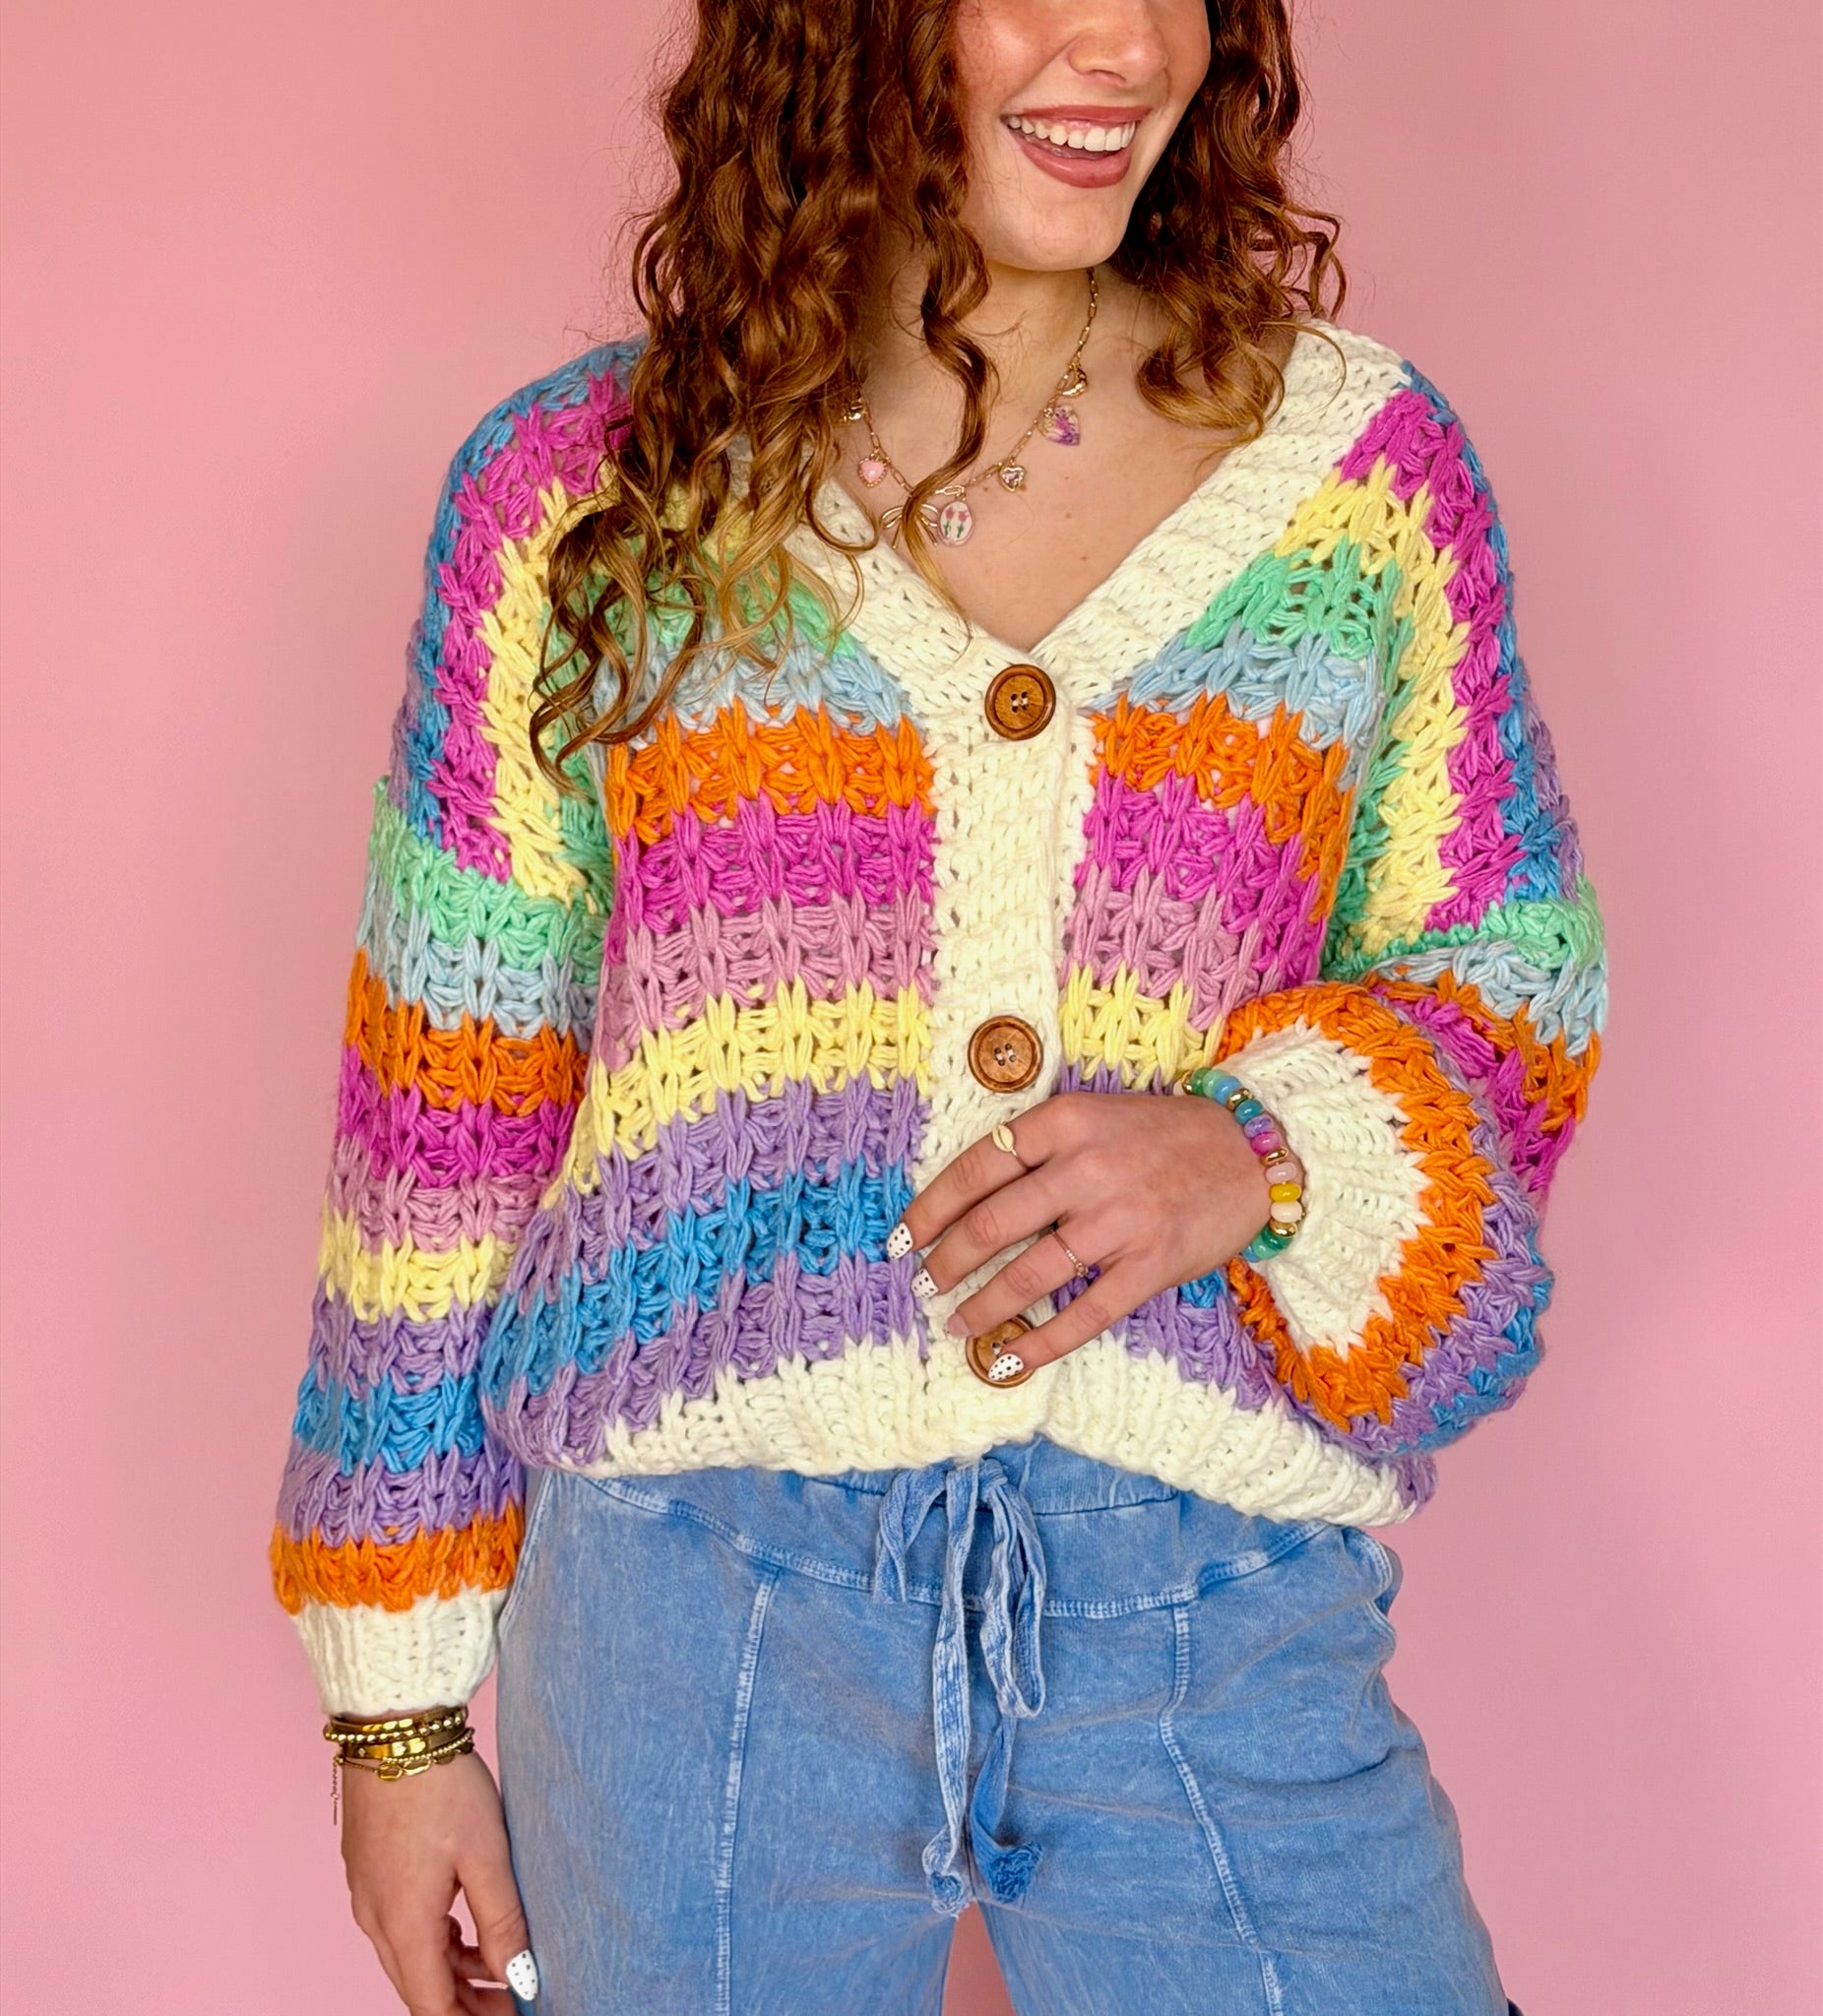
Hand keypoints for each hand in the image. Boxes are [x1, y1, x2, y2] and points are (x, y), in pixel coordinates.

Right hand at [340, 1746, 534, 2014]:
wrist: (393, 1728)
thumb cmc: (441, 1785)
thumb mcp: (487, 1853)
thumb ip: (502, 1921)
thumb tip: (518, 1976)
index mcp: (403, 1923)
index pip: (433, 2006)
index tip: (512, 2015)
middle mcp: (375, 1919)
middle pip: (418, 1988)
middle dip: (465, 2005)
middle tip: (512, 2001)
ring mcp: (367, 1895)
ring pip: (409, 1958)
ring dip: (451, 1974)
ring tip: (499, 1969)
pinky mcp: (369, 1872)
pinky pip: (400, 1928)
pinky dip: (434, 1942)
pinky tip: (464, 1932)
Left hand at [896, 1089, 1271, 1371]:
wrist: (1249, 1151)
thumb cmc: (1160, 1135)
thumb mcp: (1091, 1117)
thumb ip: (1036, 1149)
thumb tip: (967, 1202)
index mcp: (1062, 1123)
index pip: (974, 1169)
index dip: (929, 1209)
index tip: (904, 1236)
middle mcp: (1085, 1168)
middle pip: (990, 1225)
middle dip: (945, 1262)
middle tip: (923, 1282)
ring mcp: (1118, 1220)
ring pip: (1027, 1274)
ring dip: (981, 1304)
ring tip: (956, 1320)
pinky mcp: (1148, 1266)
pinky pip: (1081, 1315)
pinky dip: (1037, 1343)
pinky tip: (1007, 1358)